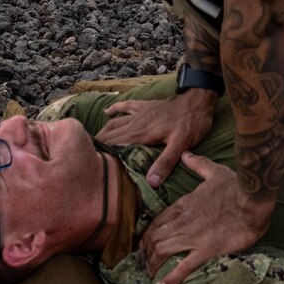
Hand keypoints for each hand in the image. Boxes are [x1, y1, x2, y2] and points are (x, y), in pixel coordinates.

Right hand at [97, 88, 215, 187]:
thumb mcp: (180, 146)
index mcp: (141, 134)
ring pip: (115, 122)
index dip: (101, 152)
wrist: (198, 100)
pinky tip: (107, 112)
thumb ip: (165, 163)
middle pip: (111, 134)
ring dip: (103, 131)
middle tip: (85, 156)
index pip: (115, 144)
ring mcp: (140, 113)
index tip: (88, 162)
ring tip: (92, 141)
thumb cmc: (191, 124)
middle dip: (98, 144)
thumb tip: (150, 182)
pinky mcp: (146, 106)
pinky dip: (115, 109)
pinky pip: (126, 106)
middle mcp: (136, 123)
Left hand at [137, 152, 270, 283]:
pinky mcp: (205, 249)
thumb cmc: (234, 186)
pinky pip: (184, 266)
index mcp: (184, 204)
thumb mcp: (214, 171)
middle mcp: (183, 221)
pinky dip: (172, 277)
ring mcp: (193, 236)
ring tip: (150, 273)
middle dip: (147, 251)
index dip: (149, 233)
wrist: (251, 200)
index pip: (158, 221)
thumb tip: (186, 154)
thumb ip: (198, 164)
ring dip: (153, 263)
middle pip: (156, 238)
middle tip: (145, 261)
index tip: (144, 242)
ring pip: (163, 251)